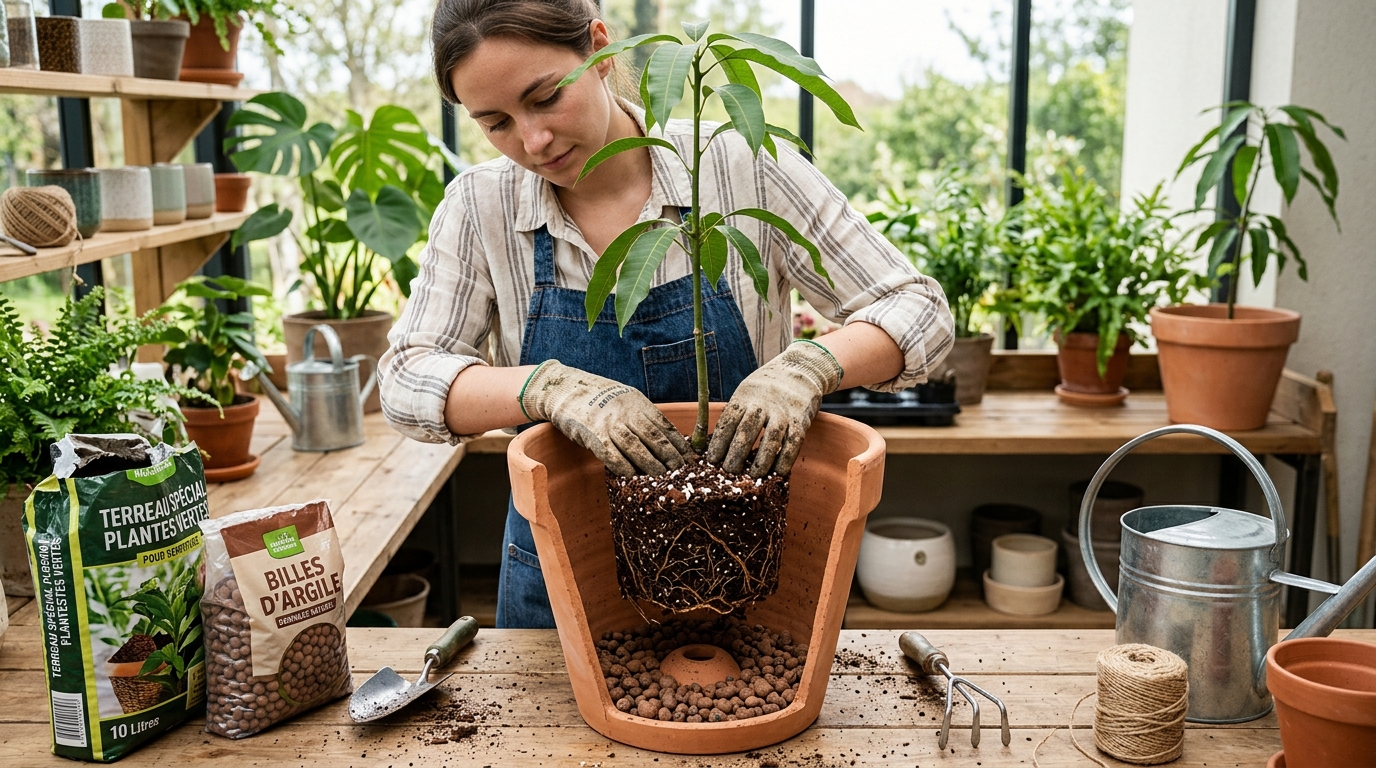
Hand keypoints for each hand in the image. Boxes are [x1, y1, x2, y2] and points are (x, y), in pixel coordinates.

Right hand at [520, 361, 690, 476]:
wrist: (566, 388)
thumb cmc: (598, 397)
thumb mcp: (625, 398)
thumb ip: (642, 415)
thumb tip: (664, 437)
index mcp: (637, 402)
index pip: (664, 424)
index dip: (679, 443)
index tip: (690, 457)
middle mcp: (626, 411)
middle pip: (654, 437)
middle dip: (670, 456)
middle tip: (681, 471)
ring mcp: (609, 423)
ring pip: (636, 447)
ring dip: (651, 464)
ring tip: (663, 477)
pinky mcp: (593, 435)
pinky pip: (612, 455)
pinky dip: (624, 468)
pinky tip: (634, 477)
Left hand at [706, 341, 842, 476]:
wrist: (799, 369)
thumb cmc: (765, 387)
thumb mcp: (745, 392)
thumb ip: (734, 413)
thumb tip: (714, 443)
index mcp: (745, 396)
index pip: (728, 421)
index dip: (719, 442)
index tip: (712, 460)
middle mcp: (764, 404)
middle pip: (747, 431)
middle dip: (736, 454)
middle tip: (729, 472)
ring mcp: (784, 412)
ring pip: (771, 438)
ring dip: (761, 460)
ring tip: (752, 476)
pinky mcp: (801, 420)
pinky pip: (793, 443)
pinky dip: (785, 459)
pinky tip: (778, 473)